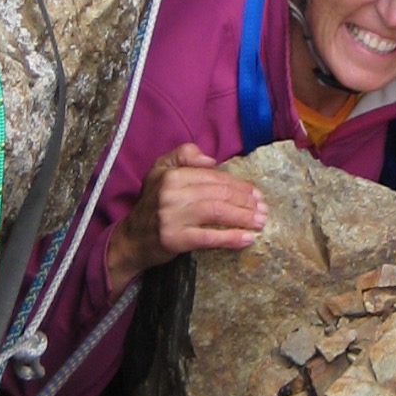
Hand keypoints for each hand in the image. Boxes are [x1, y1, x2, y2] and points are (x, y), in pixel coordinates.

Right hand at [104, 144, 268, 295]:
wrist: (131, 239)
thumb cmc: (152, 204)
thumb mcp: (160, 170)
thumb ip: (183, 155)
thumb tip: (212, 159)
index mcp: (171, 174)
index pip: (213, 177)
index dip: (238, 184)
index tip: (256, 193)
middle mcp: (171, 193)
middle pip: (218, 193)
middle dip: (245, 201)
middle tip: (263, 209)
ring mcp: (172, 217)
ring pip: (216, 212)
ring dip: (243, 217)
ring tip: (260, 221)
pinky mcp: (174, 239)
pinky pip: (208, 238)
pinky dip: (230, 238)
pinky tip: (247, 238)